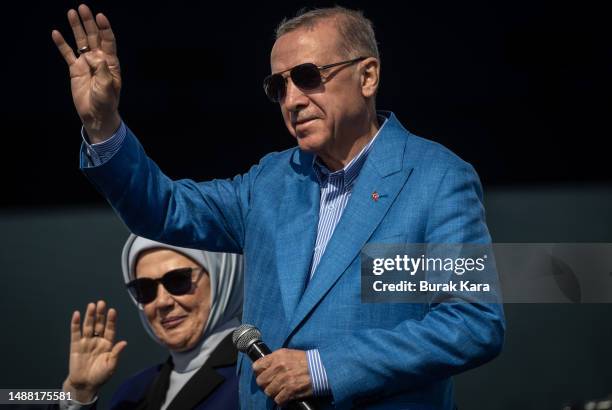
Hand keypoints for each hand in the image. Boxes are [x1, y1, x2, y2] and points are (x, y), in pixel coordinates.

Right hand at [51, 4, 121, 142]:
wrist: (96, 115)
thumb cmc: (106, 102)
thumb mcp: (107, 87)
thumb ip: (102, 71)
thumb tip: (95, 56)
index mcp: (111, 63)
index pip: (108, 41)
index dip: (104, 28)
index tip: (100, 16)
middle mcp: (99, 60)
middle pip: (93, 37)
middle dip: (89, 22)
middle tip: (83, 8)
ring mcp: (86, 63)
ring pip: (80, 42)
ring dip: (76, 28)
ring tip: (71, 13)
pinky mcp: (75, 69)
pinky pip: (67, 54)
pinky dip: (62, 44)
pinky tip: (56, 33)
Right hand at [63, 301, 126, 402]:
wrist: (85, 384)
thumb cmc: (100, 376)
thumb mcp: (110, 366)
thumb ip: (116, 353)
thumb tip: (124, 342)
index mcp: (108, 344)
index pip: (110, 329)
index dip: (111, 320)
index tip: (112, 310)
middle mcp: (98, 340)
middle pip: (99, 324)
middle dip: (100, 314)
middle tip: (101, 303)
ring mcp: (87, 341)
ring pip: (88, 326)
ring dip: (89, 316)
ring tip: (91, 305)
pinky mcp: (75, 345)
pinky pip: (75, 333)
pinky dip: (76, 324)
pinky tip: (77, 314)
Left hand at [253, 348, 312, 406]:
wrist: (321, 368)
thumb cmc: (306, 361)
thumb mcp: (289, 354)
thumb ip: (275, 359)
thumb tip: (264, 367)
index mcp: (277, 356)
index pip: (257, 366)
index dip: (259, 373)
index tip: (263, 375)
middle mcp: (279, 367)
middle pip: (261, 381)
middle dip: (265, 385)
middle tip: (272, 385)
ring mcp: (284, 379)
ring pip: (268, 392)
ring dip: (274, 393)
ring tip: (281, 391)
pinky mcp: (290, 390)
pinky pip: (278, 399)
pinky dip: (282, 400)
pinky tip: (286, 396)